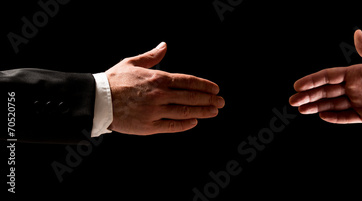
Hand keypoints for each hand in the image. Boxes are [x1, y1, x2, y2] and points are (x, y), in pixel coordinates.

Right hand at [105, 42, 224, 134]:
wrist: (96, 100)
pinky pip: (172, 126)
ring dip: (202, 111)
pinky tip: (194, 121)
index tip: (215, 89)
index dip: (204, 86)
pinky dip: (185, 124)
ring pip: (185, 111)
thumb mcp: (132, 63)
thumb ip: (152, 57)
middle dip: (209, 99)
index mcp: (158, 78)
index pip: (188, 81)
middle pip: (191, 97)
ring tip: (214, 111)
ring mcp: (155, 111)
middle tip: (221, 101)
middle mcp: (159, 95)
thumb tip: (164, 46)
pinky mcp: (149, 126)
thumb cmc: (113, 80)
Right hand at [289, 30, 361, 124]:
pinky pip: (345, 117)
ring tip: (302, 109)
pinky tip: (321, 116)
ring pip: (332, 105)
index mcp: (354, 74)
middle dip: (309, 96)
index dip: (312, 81)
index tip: (298, 85)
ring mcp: (357, 102)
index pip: (328, 77)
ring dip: (316, 107)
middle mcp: (352, 88)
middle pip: (326, 92)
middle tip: (293, 100)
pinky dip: (333, 117)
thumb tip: (356, 33)